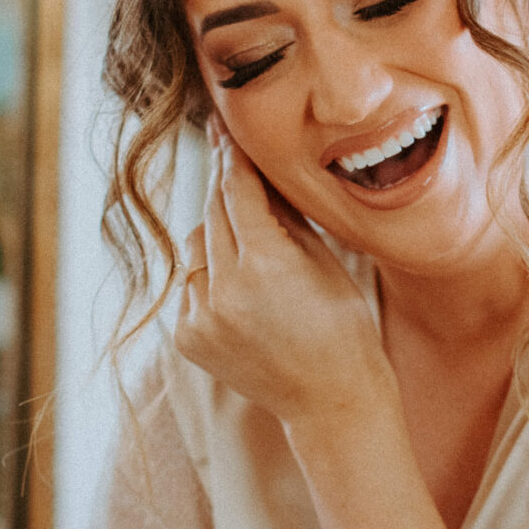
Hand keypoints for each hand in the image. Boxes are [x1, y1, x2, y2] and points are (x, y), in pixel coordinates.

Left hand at [178, 133, 396, 433]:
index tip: (224, 127)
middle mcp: (224, 290)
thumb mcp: (322, 258)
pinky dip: (211, 278)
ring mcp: (201, 317)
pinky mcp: (187, 337)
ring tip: (254, 252)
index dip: (231, 155)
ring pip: (196, 248)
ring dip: (218, 238)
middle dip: (223, 187)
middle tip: (230, 156)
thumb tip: (253, 167)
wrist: (330, 401)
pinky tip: (244, 294)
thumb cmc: (341, 325)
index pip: (237, 190)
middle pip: (212, 213)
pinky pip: (192, 285)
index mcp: (265, 264)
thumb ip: (281, 213)